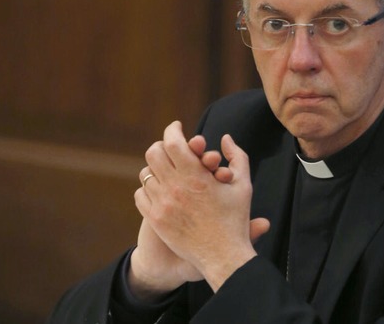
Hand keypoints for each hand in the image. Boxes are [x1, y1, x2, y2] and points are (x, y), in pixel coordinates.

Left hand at [136, 121, 265, 291]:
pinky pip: (141, 195)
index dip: (173, 130)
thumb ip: (237, 157)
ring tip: (166, 169)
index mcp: (196, 176)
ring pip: (145, 174)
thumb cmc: (235, 220)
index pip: (173, 142)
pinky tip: (161, 189)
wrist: (222, 256)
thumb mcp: (243, 185)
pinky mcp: (155, 220)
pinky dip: (149, 188)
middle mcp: (175, 187)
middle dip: (162, 146)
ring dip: (156, 168)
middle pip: (154, 153)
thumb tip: (226, 138)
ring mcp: (162, 204)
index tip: (177, 127)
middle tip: (171, 147)